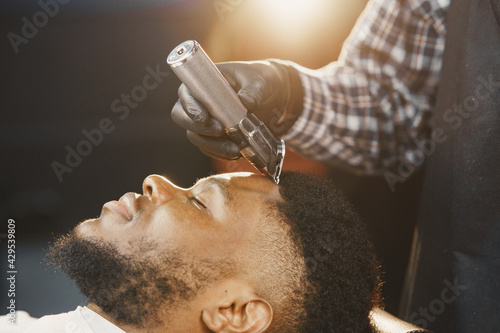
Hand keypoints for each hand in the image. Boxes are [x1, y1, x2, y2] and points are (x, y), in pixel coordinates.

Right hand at [171, 60, 302, 159]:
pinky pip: (210, 148)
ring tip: (235, 149)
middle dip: (197, 128)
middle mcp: (201, 102)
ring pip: (196, 136)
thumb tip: (244, 102)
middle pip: (182, 117)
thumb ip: (253, 90)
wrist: (277, 96)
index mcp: (206, 82)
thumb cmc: (264, 80)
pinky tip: (237, 153)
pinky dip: (221, 153)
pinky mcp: (217, 137)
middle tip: (219, 131)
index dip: (189, 106)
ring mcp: (207, 121)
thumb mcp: (261, 81)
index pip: (186, 93)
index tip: (203, 118)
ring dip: (213, 145)